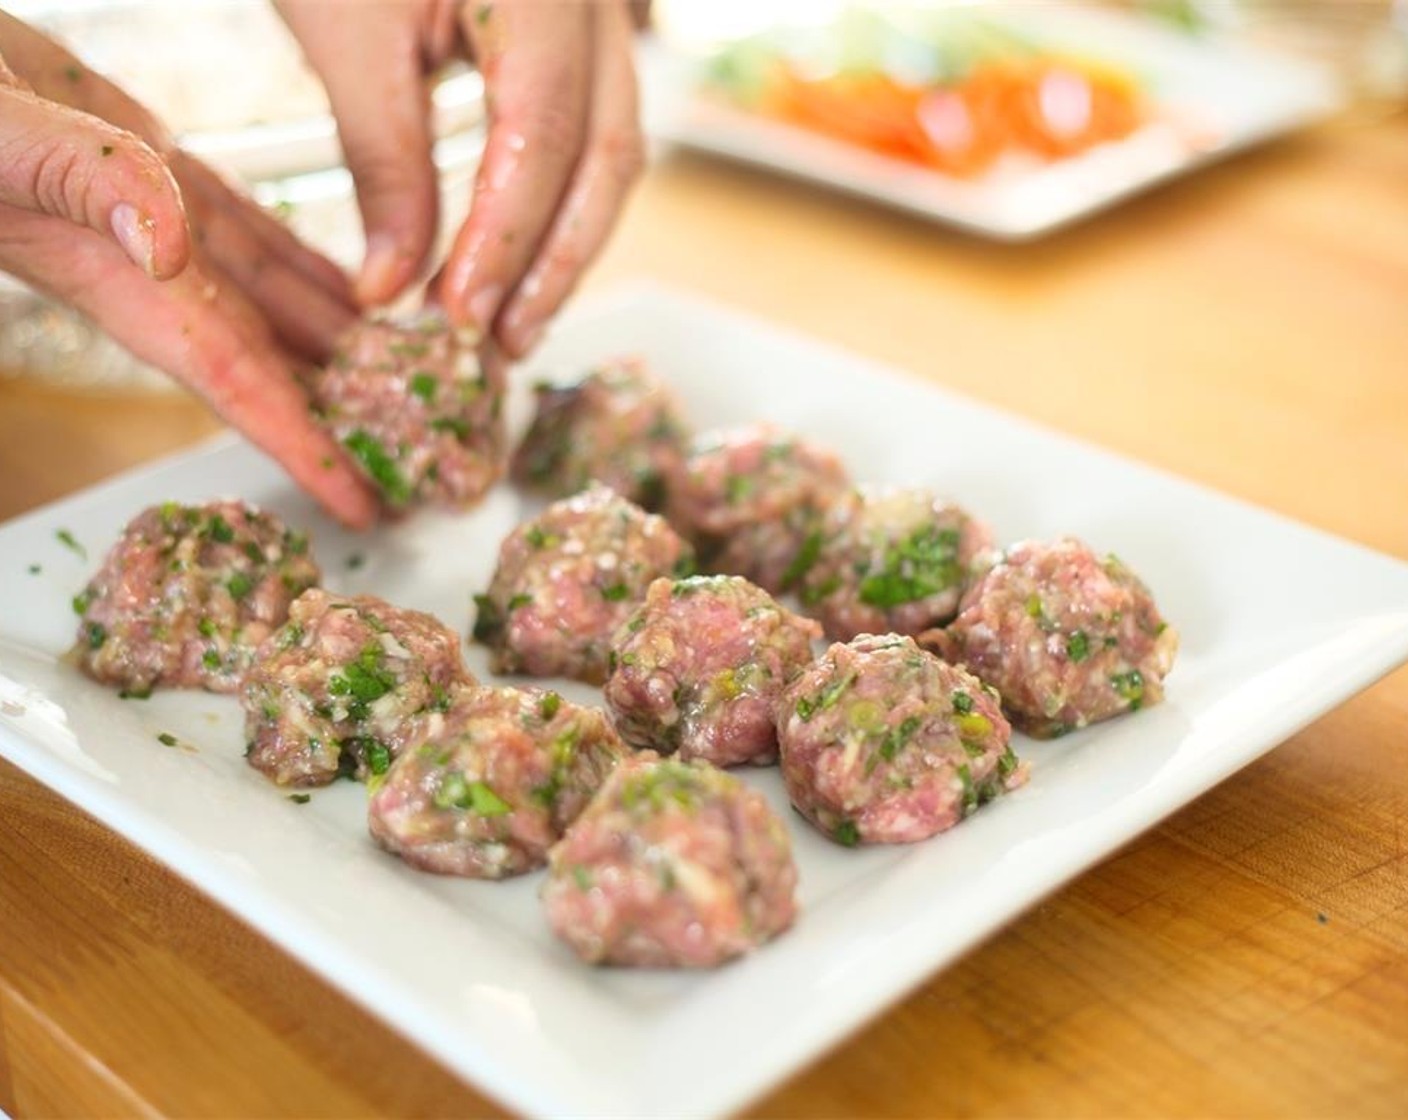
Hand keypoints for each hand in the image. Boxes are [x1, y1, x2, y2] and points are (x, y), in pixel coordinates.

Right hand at [0, 12, 378, 528]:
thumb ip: (75, 181)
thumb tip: (164, 237)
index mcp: (125, 276)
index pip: (238, 383)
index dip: (304, 449)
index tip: (363, 505)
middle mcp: (151, 268)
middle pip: (276, 365)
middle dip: (344, 421)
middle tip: (420, 462)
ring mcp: (159, 225)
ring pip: (276, 307)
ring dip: (342, 351)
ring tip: (415, 388)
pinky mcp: (159, 174)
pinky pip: (256, 242)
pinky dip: (311, 274)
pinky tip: (355, 293)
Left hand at [276, 0, 644, 357]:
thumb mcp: (344, 28)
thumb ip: (382, 161)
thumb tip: (393, 287)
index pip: (542, 132)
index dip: (503, 236)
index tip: (455, 313)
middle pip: (606, 153)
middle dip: (554, 260)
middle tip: (499, 341)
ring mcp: (600, 9)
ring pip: (613, 148)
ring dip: (566, 242)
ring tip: (513, 318)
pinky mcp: (579, 29)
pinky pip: (593, 126)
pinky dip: (559, 197)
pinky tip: (522, 250)